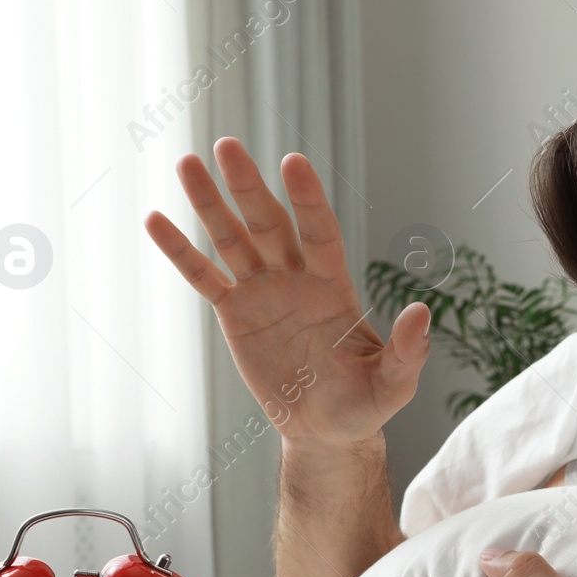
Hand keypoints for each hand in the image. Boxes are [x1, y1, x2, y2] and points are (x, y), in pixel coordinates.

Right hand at [145, 138, 429, 445]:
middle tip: (227, 144)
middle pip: (269, 224)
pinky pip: (204, 277)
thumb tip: (422, 313)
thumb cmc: (364, 405)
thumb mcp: (392, 385)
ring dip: (209, 203)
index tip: (293, 162)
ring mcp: (263, 292)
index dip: (307, 200)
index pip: (320, 233)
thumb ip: (407, 351)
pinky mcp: (235, 314)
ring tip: (186, 162)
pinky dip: (180, 252)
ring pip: (232, 239)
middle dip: (248, 186)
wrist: (326, 431)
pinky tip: (155, 220)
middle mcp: (297, 279)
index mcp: (335, 288)